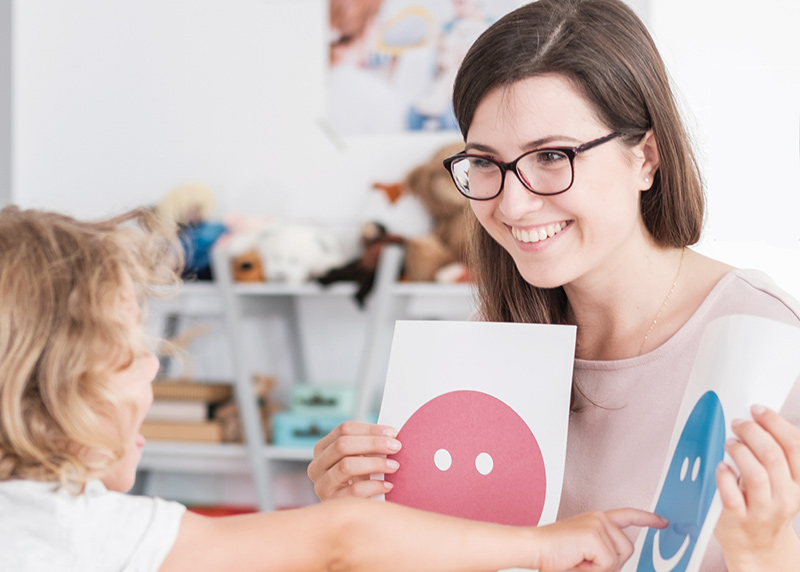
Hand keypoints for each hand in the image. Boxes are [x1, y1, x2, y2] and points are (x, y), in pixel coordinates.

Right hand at [307, 421, 401, 499]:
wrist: (350, 512)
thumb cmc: (358, 478)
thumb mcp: (359, 459)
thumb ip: (369, 446)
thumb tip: (391, 435)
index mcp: (322, 448)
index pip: (344, 429)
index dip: (370, 429)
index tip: (393, 433)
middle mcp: (316, 465)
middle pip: (343, 445)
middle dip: (373, 443)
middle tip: (396, 447)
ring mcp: (321, 485)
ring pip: (346, 466)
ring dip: (374, 463)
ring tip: (394, 466)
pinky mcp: (331, 503)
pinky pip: (353, 491)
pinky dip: (373, 486)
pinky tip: (388, 485)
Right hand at [534, 509, 665, 571]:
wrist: (533, 547)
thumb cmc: (553, 554)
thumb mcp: (584, 552)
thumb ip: (602, 551)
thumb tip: (617, 561)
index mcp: (596, 520)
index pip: (627, 515)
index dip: (647, 519)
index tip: (662, 522)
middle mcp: (599, 518)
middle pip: (627, 549)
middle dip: (610, 564)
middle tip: (585, 563)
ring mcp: (598, 524)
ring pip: (619, 558)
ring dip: (600, 568)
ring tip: (579, 561)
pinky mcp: (595, 534)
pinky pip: (608, 563)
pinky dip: (592, 570)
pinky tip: (577, 561)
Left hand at [715, 404, 799, 570]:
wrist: (757, 548)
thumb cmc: (762, 505)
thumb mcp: (778, 482)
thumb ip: (771, 456)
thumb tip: (755, 420)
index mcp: (797, 483)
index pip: (793, 446)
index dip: (774, 423)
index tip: (757, 409)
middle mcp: (785, 497)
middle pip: (773, 456)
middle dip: (752, 432)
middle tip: (737, 424)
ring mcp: (762, 510)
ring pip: (755, 474)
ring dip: (739, 452)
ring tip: (729, 443)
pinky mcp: (738, 520)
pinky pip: (731, 494)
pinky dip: (724, 476)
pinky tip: (720, 466)